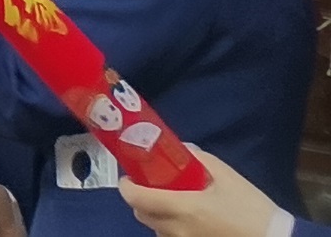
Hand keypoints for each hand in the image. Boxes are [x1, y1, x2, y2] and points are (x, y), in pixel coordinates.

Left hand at [115, 147, 272, 236]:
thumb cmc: (251, 208)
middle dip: (141, 199)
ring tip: (174, 202)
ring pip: (156, 228)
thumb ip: (198, 159)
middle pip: (141, 214)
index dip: (127, 186)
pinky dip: (172, 227)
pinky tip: (189, 218)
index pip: (136, 198)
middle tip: (153, 185)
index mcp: (182, 208)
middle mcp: (177, 229)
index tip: (131, 176)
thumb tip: (182, 149)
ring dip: (157, 214)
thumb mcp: (226, 175)